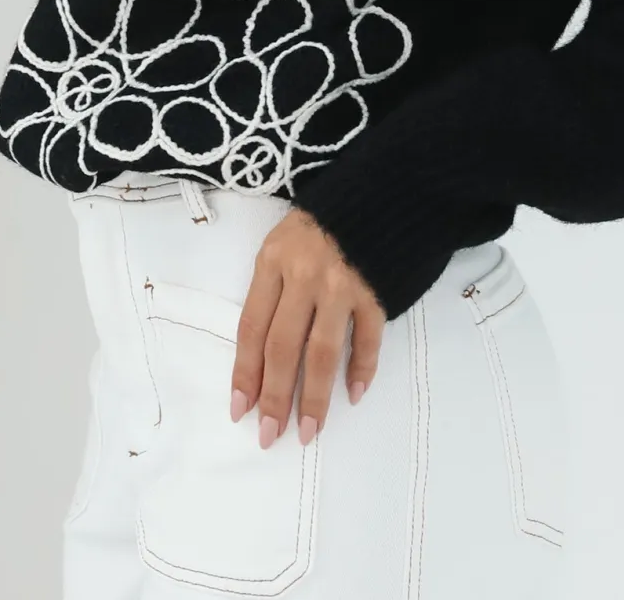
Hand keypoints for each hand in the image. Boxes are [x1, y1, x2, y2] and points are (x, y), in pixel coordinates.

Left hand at [229, 206, 386, 448]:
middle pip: (283, 346)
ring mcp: (343, 283)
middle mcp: (304, 275)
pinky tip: (353, 394)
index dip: (245, 372)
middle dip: (275, 397)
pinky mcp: (377, 289)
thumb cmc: (325, 219)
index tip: (240, 409)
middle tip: (269, 435)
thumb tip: (263, 353)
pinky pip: (367, 339)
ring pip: (322, 352)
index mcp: (274, 261)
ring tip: (309, 430)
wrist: (383, 188)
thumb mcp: (284, 241)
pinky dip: (361, 369)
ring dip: (315, 397)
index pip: (252, 327)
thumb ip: (273, 288)